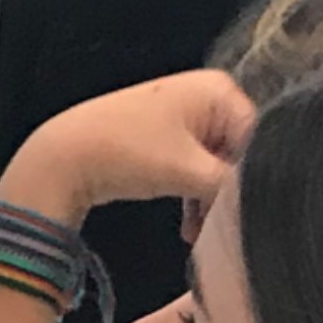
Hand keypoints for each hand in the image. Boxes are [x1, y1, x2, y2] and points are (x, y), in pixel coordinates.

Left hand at [0, 71, 255, 228]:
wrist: (64, 159)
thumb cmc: (126, 152)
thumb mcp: (190, 171)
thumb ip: (233, 187)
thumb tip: (256, 203)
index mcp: (218, 89)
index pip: (258, 137)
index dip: (252, 176)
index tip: (242, 208)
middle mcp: (204, 96)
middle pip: (237, 152)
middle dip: (229, 192)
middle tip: (222, 225)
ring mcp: (183, 118)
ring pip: (215, 167)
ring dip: (209, 202)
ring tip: (201, 232)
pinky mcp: (164, 141)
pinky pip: (193, 171)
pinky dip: (193, 198)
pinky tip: (190, 229)